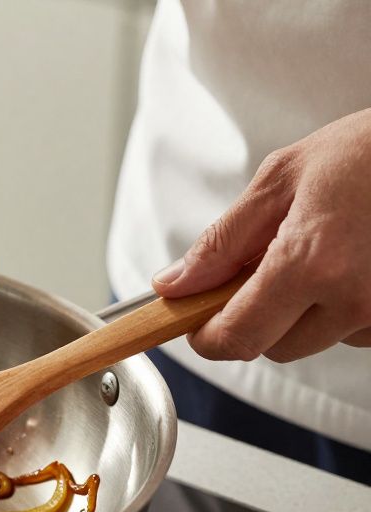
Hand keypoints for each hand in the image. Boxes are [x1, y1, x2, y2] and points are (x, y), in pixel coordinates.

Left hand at [153, 108, 370, 361]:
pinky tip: (356, 260)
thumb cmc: (369, 150)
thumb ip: (222, 242)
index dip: (207, 338)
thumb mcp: (281, 180)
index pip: (238, 337)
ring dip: (307, 309)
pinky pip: (359, 329)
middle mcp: (354, 299)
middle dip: (257, 317)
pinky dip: (346, 305)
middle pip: (276, 348)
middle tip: (263, 267)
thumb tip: (174, 285)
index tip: (195, 323)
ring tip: (325, 249)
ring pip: (319, 339)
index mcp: (311, 264)